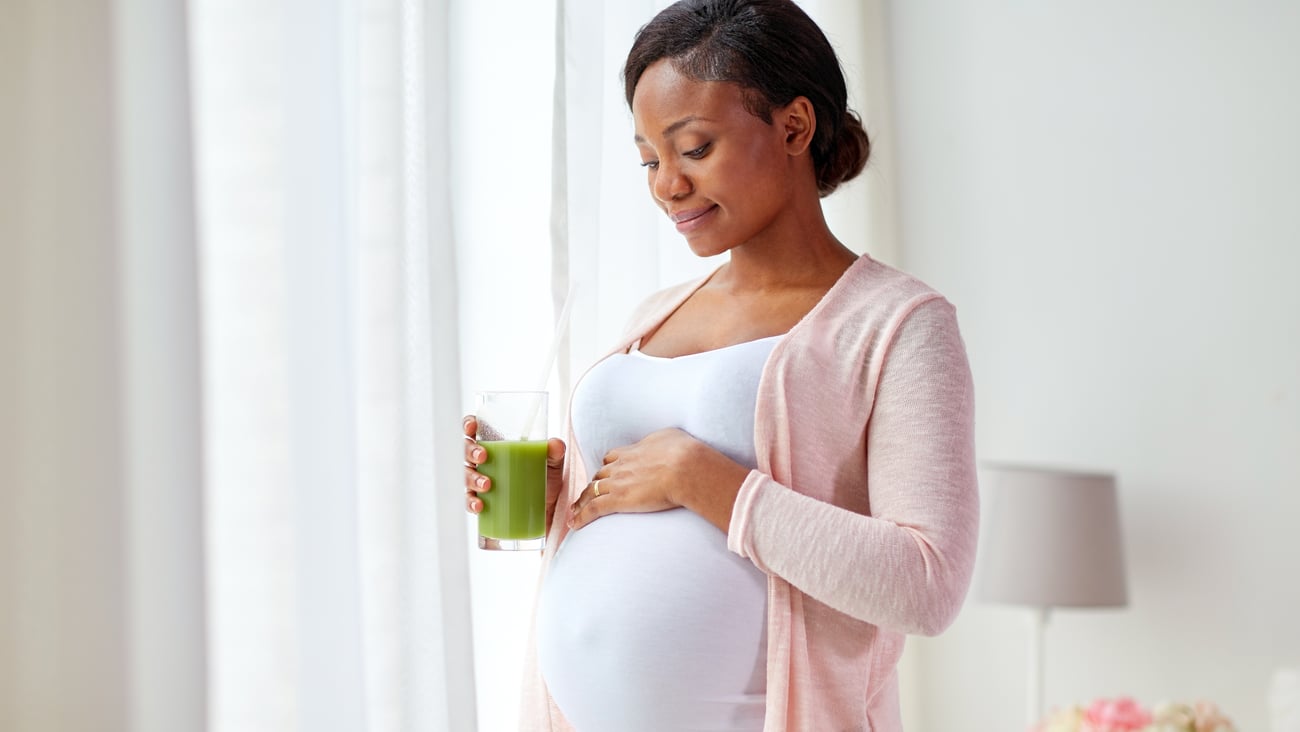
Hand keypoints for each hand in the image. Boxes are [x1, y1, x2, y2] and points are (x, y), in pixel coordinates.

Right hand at [462, 415, 566, 529]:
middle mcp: (485, 462)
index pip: (475, 430)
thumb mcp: (553, 464)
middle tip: (482, 457)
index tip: (472, 428)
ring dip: (471, 478)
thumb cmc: (545, 480)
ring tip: (486, 484)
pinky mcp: (483, 502)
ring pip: (466, 475)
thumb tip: (555, 444)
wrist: (548, 510)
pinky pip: (469, 501)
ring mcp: (481, 481)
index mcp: (497, 446)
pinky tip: (479, 505)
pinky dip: (471, 503)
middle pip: (465, 451)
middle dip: (470, 452)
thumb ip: (555, 452)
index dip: (468, 425)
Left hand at [567, 427, 747, 531]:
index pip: (611, 458)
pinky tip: (575, 524)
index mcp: (633, 451)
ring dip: (582, 500)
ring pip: (591, 491)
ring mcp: (617, 483)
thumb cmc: (684, 451)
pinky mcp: (618, 500)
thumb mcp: (670, 437)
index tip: (606, 473)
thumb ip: (662, 442)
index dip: (608, 467)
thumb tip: (666, 443)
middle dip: (593, 484)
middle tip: (588, 494)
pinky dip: (581, 516)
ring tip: (576, 509)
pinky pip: (593, 509)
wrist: (684, 467)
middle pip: (599, 475)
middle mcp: (621, 465)